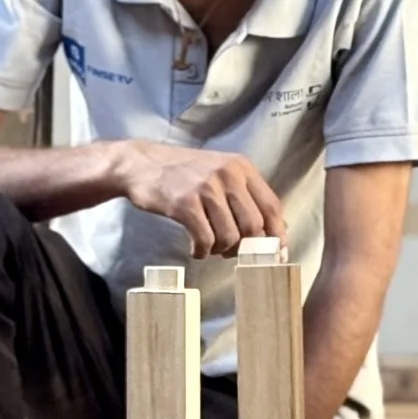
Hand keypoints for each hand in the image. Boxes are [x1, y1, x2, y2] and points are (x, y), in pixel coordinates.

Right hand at [114, 141, 285, 257]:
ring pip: (230, 235)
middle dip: (244, 247)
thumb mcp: (219, 172)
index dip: (276, 235)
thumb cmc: (182, 172)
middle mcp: (228, 175)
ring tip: (210, 248)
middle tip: (231, 252)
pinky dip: (202, 251)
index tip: (275, 254)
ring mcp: (206, 188)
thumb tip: (272, 229)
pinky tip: (196, 250)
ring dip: (221, 250)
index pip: (271, 206)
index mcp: (241, 167)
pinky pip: (205, 239)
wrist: (141, 164)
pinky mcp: (184, 204)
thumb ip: (244, 195)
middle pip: (253, 225)